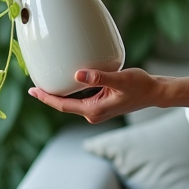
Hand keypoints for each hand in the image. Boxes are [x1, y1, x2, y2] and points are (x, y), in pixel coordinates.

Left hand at [29, 68, 166, 123]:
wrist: (155, 92)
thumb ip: (100, 77)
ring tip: (46, 82)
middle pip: (65, 105)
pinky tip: (68, 82)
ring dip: (60, 93)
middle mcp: (94, 113)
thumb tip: (77, 75)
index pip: (63, 106)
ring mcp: (97, 110)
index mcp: (94, 110)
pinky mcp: (101, 104)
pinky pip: (81, 98)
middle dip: (49, 96)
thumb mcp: (120, 79)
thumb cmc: (140, 86)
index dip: (46, 98)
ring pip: (72, 102)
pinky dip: (71, 91)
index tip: (33, 90)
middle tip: (33, 84)